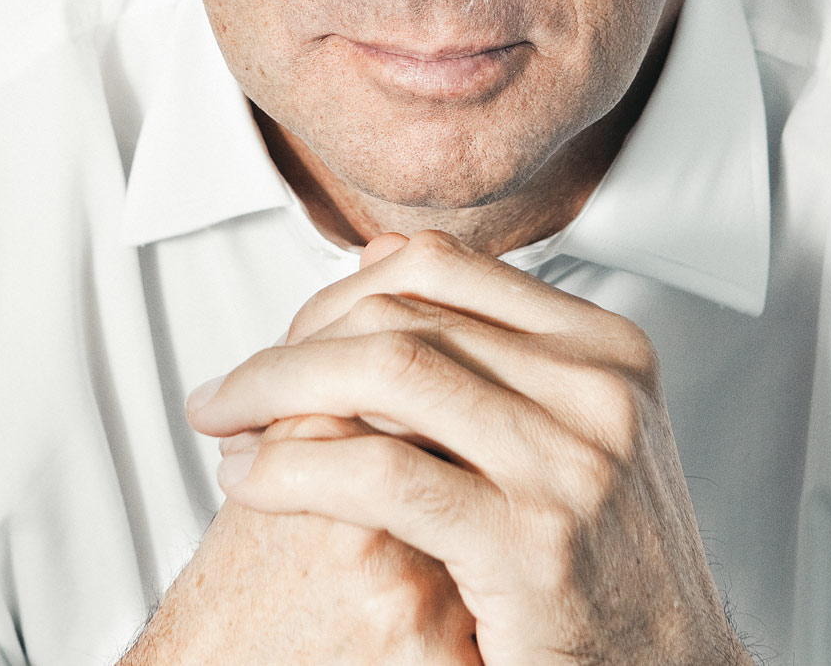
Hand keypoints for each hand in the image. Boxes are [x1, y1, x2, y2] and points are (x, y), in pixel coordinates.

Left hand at [186, 231, 748, 665]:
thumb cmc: (605, 569)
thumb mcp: (568, 434)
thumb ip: (484, 352)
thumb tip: (375, 262)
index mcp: (605, 348)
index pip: (441, 269)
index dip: (335, 295)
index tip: (280, 340)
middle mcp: (596, 389)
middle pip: (403, 315)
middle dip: (289, 349)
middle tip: (227, 393)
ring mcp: (570, 461)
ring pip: (386, 372)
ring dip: (276, 393)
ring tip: (225, 429)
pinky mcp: (528, 539)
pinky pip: (382, 472)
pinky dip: (296, 470)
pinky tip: (252, 483)